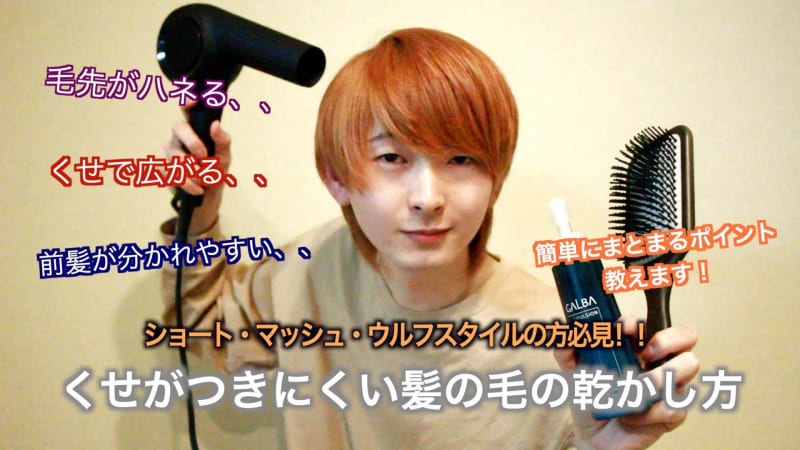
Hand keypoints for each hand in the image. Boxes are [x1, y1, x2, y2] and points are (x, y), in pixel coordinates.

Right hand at [160, 101, 231, 233]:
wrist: (207, 196)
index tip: (193, 101)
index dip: (187, 101)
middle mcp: (180, 134)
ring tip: (205, 180)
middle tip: (205, 157)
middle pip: (178, 126)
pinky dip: (186, 182)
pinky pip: (168, 170)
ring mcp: (168, 148)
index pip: (188, 108)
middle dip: (193, 142)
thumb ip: (222, 140)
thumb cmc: (217, 170)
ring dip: (194, 171)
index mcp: (196, 127)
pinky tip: (196, 188)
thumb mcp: (225, 157)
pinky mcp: (161, 165)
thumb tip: (215, 124)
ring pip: (175, 153)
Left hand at [554, 316, 698, 449]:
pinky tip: (630, 416)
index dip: (641, 323)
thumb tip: (567, 335)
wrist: (592, 434)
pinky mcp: (672, 413)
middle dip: (667, 339)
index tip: (622, 330)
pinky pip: (674, 407)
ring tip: (633, 389)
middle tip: (645, 355)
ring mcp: (670, 386)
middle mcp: (660, 361)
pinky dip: (648, 413)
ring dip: (657, 378)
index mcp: (639, 345)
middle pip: (687, 335)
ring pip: (688, 367)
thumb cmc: (591, 396)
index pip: (655, 320)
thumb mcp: (573, 370)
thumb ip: (567, 351)